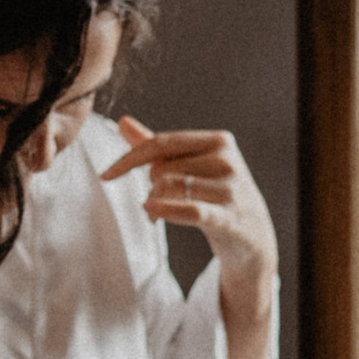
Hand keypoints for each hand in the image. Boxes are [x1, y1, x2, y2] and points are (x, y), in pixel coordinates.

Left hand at [104, 116, 277, 303]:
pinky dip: (166, 210)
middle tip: (154, 202)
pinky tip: (151, 213)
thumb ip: (157, 147)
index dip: (129, 159)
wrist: (252, 236)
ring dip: (155, 203)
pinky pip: (190, 211)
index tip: (107, 175)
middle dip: (151, 187)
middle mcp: (227, 160)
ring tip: (155, 213)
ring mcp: (231, 189)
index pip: (161, 143)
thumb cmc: (215, 195)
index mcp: (218, 141)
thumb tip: (123, 121)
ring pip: (171, 188)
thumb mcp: (190, 167)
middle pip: (163, 168)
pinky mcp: (230, 218)